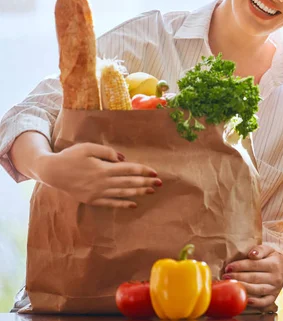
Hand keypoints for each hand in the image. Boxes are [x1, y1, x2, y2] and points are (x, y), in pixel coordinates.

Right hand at [37, 142, 160, 207]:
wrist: (52, 172)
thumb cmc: (71, 156)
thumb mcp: (88, 147)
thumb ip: (107, 153)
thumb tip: (122, 159)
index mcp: (103, 168)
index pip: (129, 170)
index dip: (143, 171)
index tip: (155, 173)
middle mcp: (102, 182)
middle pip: (129, 182)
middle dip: (146, 183)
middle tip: (160, 184)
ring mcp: (97, 193)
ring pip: (123, 194)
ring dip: (138, 193)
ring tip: (151, 192)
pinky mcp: (92, 200)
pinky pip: (111, 203)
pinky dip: (123, 204)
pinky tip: (134, 204)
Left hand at [223, 245, 282, 309]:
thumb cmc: (273, 258)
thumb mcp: (268, 250)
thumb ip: (259, 250)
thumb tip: (251, 254)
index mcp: (274, 264)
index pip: (254, 265)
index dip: (240, 266)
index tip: (228, 267)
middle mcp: (276, 277)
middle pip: (254, 278)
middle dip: (238, 277)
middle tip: (226, 276)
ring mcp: (275, 288)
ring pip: (257, 290)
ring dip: (243, 288)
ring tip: (231, 286)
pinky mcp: (274, 297)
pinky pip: (264, 302)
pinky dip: (255, 303)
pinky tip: (245, 300)